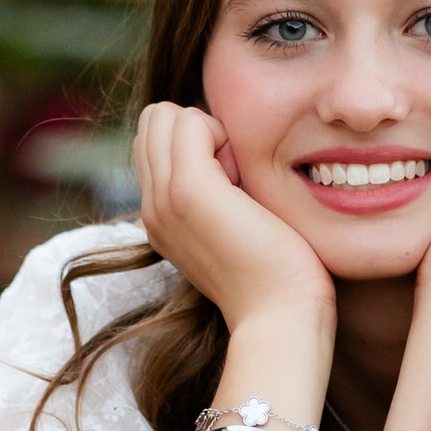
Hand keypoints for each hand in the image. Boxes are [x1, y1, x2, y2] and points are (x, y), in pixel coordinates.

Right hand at [134, 103, 334, 332]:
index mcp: (159, 217)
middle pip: (153, 121)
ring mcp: (164, 199)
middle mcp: (150, 208)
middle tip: (236, 174)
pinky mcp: (188, 190)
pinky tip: (244, 177)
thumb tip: (228, 155)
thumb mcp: (233, 227)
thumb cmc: (276, 273)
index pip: (154, 141)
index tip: (233, 181)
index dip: (196, 142)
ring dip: (209, 131)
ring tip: (238, 178)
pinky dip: (222, 133)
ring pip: (164, 115)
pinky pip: (189, 120)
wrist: (279, 315)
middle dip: (198, 130)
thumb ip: (219, 193)